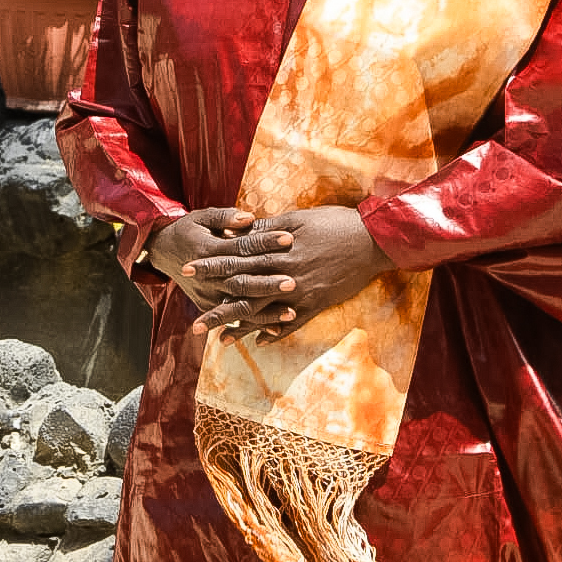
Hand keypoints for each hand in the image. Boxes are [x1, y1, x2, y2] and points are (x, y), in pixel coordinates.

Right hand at [146, 208, 294, 331]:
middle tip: (293, 282)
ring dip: (265, 311)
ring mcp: (207, 294)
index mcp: (207, 249)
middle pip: (241, 281)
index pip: (241, 246)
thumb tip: (250, 219)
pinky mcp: (207, 305)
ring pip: (239, 306)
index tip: (289, 238)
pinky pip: (232, 318)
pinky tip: (276, 330)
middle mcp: (207, 276)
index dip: (265, 242)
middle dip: (267, 283)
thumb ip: (225, 217)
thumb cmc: (189, 229)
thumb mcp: (202, 217)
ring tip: (291, 313)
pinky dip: (253, 325)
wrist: (162, 251)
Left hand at [185, 205, 394, 343]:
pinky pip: (293, 322)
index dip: (211, 265)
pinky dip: (276, 332)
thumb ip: (268, 227)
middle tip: (193, 320)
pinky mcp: (317, 303)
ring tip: (219, 341)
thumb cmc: (336, 223)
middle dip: (217, 305)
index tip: (188, 269)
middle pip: (243, 291)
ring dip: (241, 328)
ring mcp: (301, 293)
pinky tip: (260, 343)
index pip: (236, 259)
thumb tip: (241, 228)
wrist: (373, 240)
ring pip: (264, 313)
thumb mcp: (299, 218)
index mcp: (277, 251)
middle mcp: (285, 275)